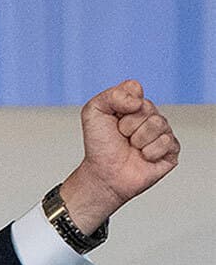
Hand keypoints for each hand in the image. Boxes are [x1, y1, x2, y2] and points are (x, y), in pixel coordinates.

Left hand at [59, 80, 179, 232]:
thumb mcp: (93, 113)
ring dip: (138, 139)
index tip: (112, 118)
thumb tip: (137, 100)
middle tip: (121, 136)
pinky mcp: (171, 149)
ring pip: (157, 123)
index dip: (121, 104)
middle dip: (127, 124)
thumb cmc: (99, 146)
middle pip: (146, 107)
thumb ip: (111, 95)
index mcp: (134, 104)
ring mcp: (162, 131)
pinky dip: (149, 152)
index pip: (134, 88)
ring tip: (131, 147)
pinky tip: (142, 157)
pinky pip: (165, 142)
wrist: (103, 176)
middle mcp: (150, 115)